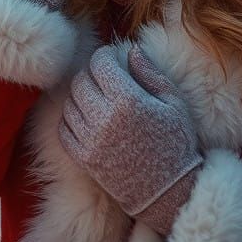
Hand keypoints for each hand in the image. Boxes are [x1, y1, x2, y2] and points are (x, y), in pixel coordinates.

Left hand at [58, 45, 201, 232]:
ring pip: (70, 103)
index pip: (100, 63)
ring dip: (81, 96)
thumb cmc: (177, 142)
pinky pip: (64, 129)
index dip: (105, 56)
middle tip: (106, 79)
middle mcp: (105, 118)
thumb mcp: (174, 102)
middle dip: (92, 74)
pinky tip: (88, 119)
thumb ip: (150, 73)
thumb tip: (131, 50)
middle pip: (81, 80)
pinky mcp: (83, 159)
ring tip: (98, 99)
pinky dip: (71, 119)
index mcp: (128, 100)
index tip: (113, 60)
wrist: (168, 191)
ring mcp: (91, 140)